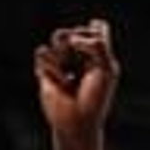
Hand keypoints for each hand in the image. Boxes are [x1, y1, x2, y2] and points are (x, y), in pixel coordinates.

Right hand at [33, 18, 120, 140]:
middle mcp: (80, 55)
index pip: (97, 28)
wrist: (76, 121)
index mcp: (99, 55)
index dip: (95, 31)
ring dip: (63, 51)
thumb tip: (71, 39)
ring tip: (69, 72)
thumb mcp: (107, 68)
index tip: (97, 46)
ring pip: (58, 35)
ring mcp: (62, 61)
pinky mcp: (46, 68)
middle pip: (75, 30)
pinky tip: (60, 81)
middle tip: (81, 61)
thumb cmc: (96, 98)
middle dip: (77, 41)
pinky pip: (43, 51)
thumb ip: (97, 45)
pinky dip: (53, 67)